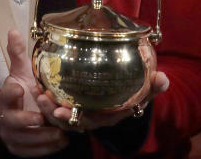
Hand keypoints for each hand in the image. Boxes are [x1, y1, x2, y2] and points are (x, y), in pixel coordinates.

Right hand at [0, 29, 68, 156]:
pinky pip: (29, 152)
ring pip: (22, 140)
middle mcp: (5, 117)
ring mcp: (10, 135)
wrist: (26, 115)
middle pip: (11, 121)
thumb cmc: (26, 90)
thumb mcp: (23, 72)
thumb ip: (18, 54)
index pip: (5, 94)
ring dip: (42, 137)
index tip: (21, 88)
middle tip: (43, 118)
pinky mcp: (19, 148)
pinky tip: (61, 142)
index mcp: (7, 96)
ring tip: (60, 133)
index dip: (11, 92)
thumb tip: (14, 30)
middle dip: (28, 120)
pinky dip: (45, 149)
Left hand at [35, 70, 169, 132]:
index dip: (75, 118)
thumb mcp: (144, 92)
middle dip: (54, 112)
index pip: (90, 121)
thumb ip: (153, 87)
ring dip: (46, 105)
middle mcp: (92, 118)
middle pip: (69, 120)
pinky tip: (36, 83)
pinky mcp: (72, 106)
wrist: (128, 97)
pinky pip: (56, 106)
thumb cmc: (133, 95)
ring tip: (37, 91)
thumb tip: (164, 78)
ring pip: (60, 114)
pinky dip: (46, 98)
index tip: (61, 111)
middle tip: (43, 98)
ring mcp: (81, 114)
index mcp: (107, 116)